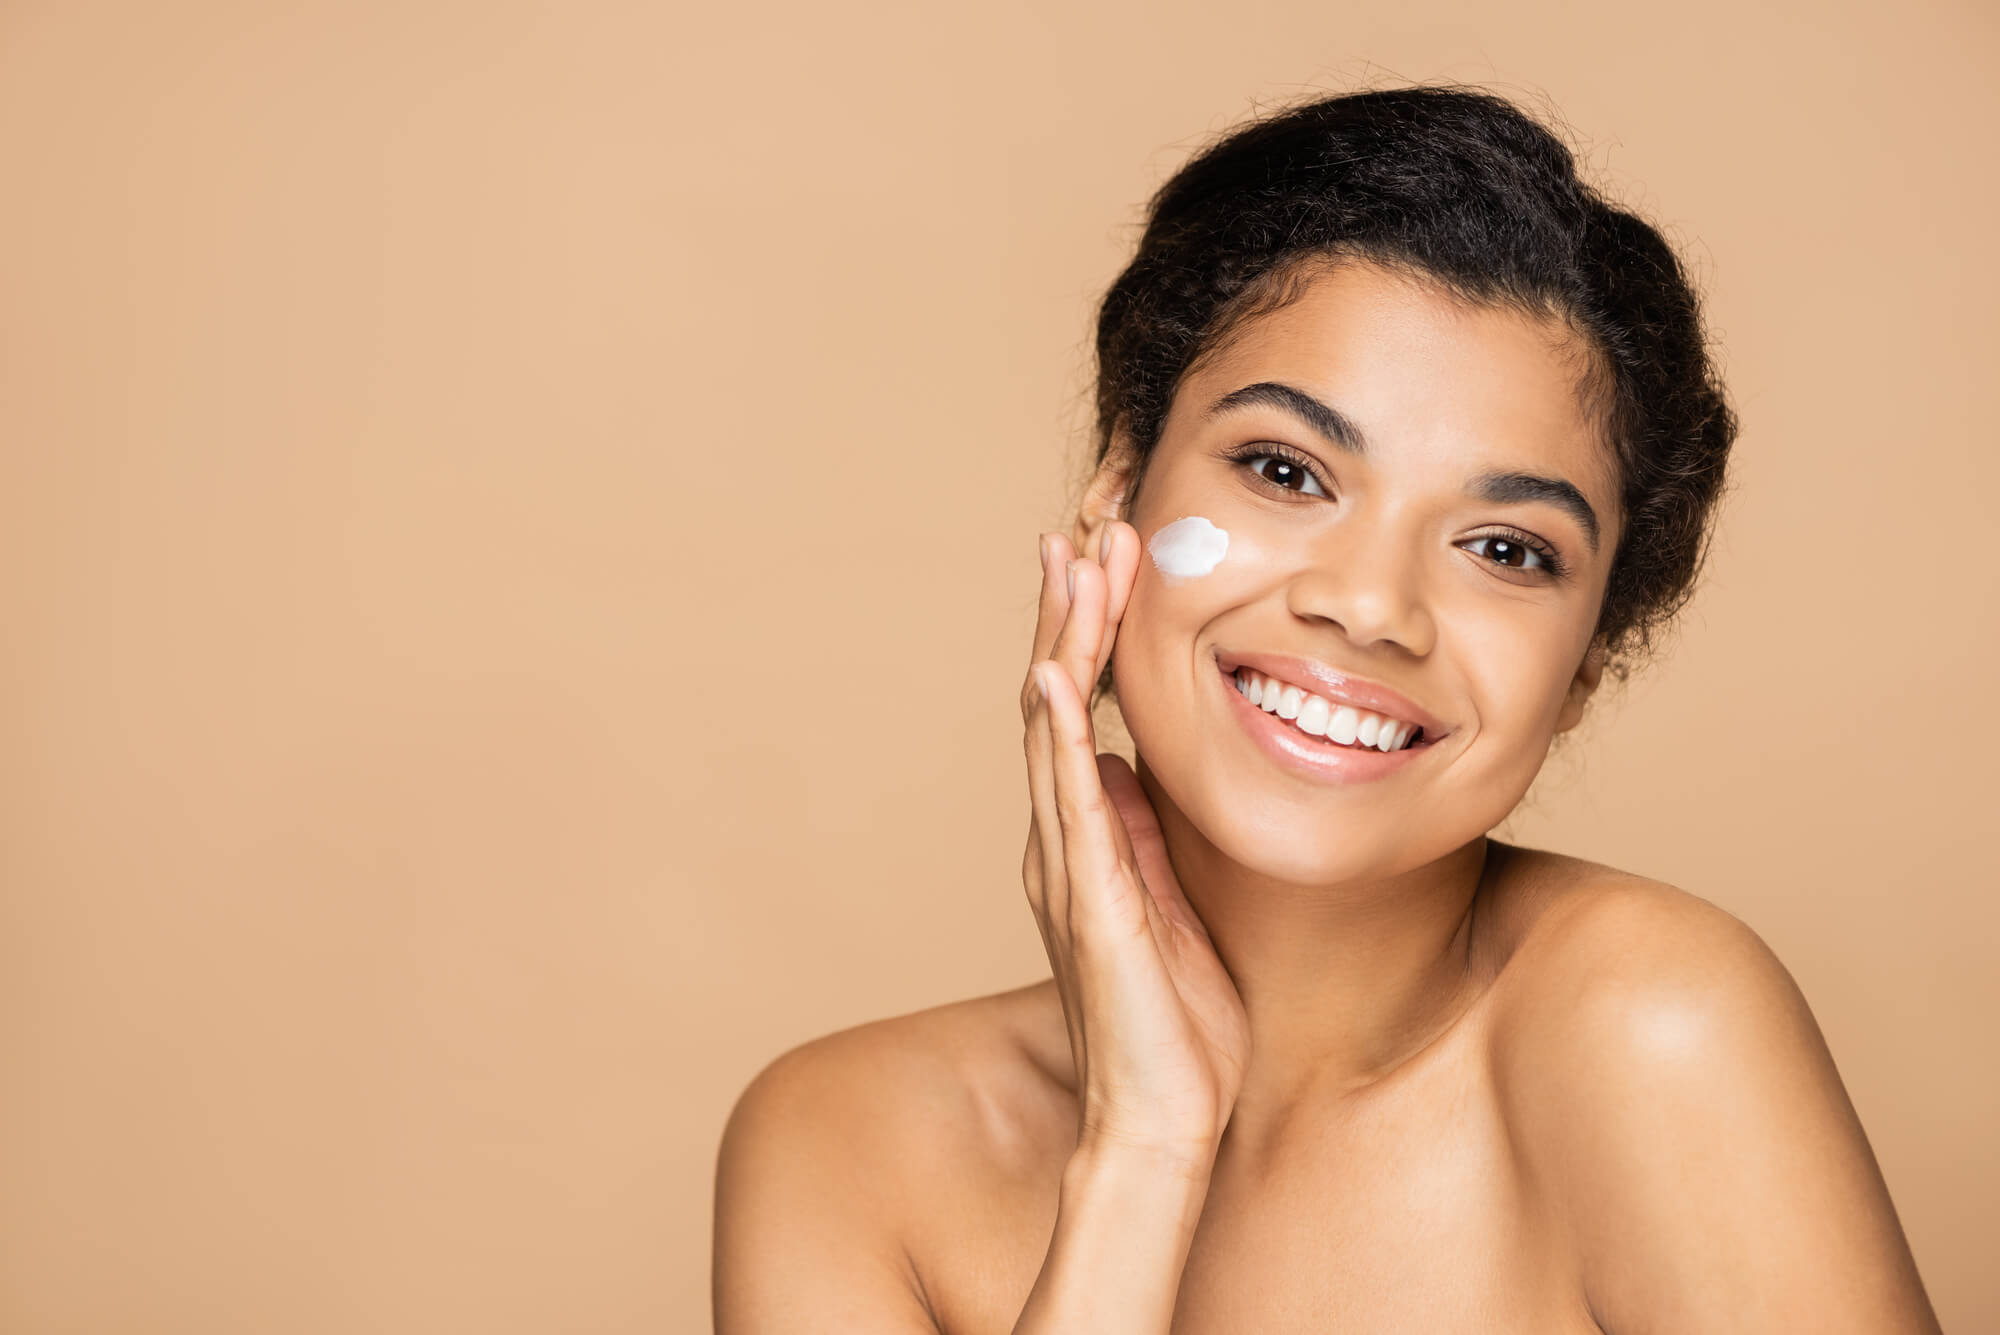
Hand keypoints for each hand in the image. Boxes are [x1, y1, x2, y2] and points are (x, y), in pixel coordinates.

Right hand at [1020, 521, 1250, 1169]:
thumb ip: (1140, 833)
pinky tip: (1052, 673)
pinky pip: (1066, 799)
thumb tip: (1130, 765)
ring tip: (1071, 558)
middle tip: (1086, 518)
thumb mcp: (1168, 900)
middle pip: (1055, 696)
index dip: (1090, 627)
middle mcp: (1062, 835)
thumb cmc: (1176, 1020)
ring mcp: (1067, 862)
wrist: (1161, 1117)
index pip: (1080, 707)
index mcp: (1086, 833)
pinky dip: (1056, 732)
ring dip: (1062, 639)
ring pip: (1052, 727)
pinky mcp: (1088, 898)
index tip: (1112, 549)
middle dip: (1072, 605)